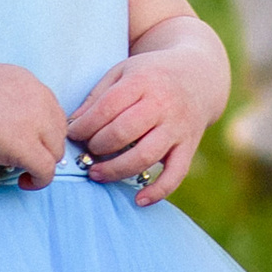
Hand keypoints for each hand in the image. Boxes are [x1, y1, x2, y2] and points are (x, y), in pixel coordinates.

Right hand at [0, 64, 70, 188]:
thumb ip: (9, 100)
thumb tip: (11, 125)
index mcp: (28, 82)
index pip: (51, 110)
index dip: (42, 130)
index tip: (29, 141)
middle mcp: (38, 98)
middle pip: (58, 130)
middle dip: (45, 146)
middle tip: (26, 158)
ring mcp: (35, 122)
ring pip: (56, 151)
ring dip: (43, 162)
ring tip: (24, 171)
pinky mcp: (25, 146)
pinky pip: (46, 170)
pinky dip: (40, 180)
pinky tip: (24, 182)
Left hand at [71, 46, 217, 205]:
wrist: (199, 76)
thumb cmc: (152, 75)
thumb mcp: (124, 72)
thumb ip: (98, 96)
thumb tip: (73, 125)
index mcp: (143, 81)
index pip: (107, 108)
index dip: (84, 125)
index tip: (72, 134)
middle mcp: (163, 104)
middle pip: (123, 132)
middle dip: (97, 147)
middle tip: (86, 152)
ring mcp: (177, 127)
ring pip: (145, 156)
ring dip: (116, 170)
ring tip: (96, 173)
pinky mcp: (189, 146)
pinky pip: (175, 174)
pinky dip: (158, 191)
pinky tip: (139, 199)